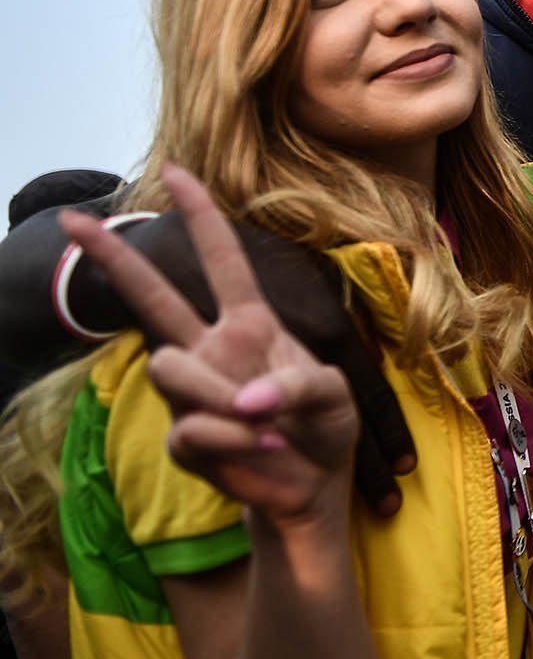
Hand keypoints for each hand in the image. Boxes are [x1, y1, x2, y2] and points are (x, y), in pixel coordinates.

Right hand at [74, 209, 413, 515]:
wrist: (313, 486)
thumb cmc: (325, 425)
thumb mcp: (334, 394)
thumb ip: (298, 385)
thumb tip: (245, 402)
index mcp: (250, 323)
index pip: (223, 261)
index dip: (202, 217)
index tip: (176, 172)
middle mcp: (212, 349)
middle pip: (153, 298)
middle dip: (114, 257)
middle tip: (73, 220)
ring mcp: (192, 393)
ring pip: (170, 368)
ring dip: (219, 394)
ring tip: (266, 423)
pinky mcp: (186, 439)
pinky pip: (192, 428)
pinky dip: (235, 440)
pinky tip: (264, 448)